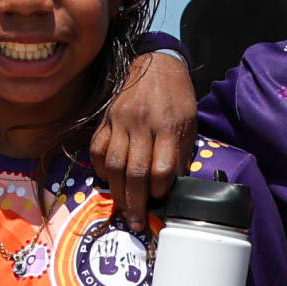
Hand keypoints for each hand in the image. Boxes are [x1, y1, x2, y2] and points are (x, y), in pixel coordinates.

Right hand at [86, 46, 198, 227]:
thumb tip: (173, 185)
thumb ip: (180, 152)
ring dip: (117, 193)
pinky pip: (97, 150)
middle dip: (136, 202)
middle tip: (137, 222)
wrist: (155, 63)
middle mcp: (142, 124)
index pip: (162, 168)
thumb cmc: (177, 96)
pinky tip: (109, 181)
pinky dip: (102, 170)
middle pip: (135, 172)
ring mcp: (120, 121)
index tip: (161, 199)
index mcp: (168, 125)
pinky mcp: (106, 119)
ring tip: (123, 210)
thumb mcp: (189, 121)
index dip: (161, 189)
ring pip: (114, 165)